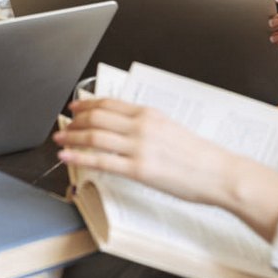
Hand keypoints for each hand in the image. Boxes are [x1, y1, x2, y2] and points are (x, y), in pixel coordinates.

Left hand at [54, 97, 234, 204]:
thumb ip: (146, 124)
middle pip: (97, 117)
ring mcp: (139, 147)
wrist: (217, 173)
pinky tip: (68, 157)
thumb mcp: (170, 128)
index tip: (74, 108)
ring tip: (60, 141)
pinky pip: (101, 161)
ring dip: (72, 138)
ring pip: (95, 137)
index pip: (109, 104)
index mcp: (149, 113)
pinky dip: (79, 158)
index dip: (86, 105)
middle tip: (63, 126)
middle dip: (75, 121)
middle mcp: (141, 126)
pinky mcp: (139, 169)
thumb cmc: (198, 155)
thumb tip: (124, 126)